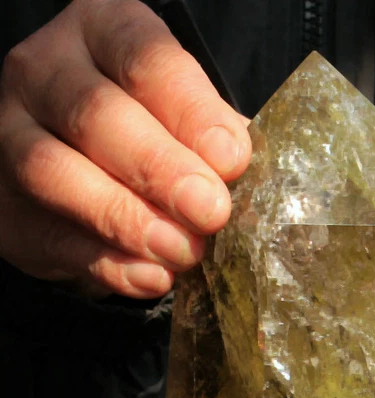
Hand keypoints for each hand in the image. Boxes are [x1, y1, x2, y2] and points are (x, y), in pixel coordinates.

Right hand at [0, 0, 250, 297]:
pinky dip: (105, 263)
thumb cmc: (156, 135)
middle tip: (209, 212)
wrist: (92, 180)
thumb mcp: (190, 119)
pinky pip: (50, 235)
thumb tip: (240, 170)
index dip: (191, 112)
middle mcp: (45, 72)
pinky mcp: (7, 206)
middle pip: (95, 114)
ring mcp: (12, 135)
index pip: (144, 60)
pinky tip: (152, 277)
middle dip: (159, 169)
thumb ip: (214, 138)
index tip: (231, 160)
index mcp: (101, 32)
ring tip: (181, 252)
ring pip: (53, 171)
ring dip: (124, 218)